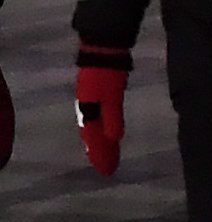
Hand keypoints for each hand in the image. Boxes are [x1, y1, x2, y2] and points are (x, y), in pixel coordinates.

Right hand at [72, 47, 123, 175]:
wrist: (103, 50)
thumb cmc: (107, 75)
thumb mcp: (111, 97)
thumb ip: (112, 118)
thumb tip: (114, 139)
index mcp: (88, 112)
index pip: (93, 138)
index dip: (99, 154)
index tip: (106, 171)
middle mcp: (88, 109)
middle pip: (94, 135)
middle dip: (100, 151)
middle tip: (108, 169)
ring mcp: (93, 102)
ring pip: (96, 127)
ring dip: (102, 142)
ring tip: (108, 155)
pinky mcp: (101, 95)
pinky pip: (100, 118)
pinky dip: (105, 128)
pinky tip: (110, 132)